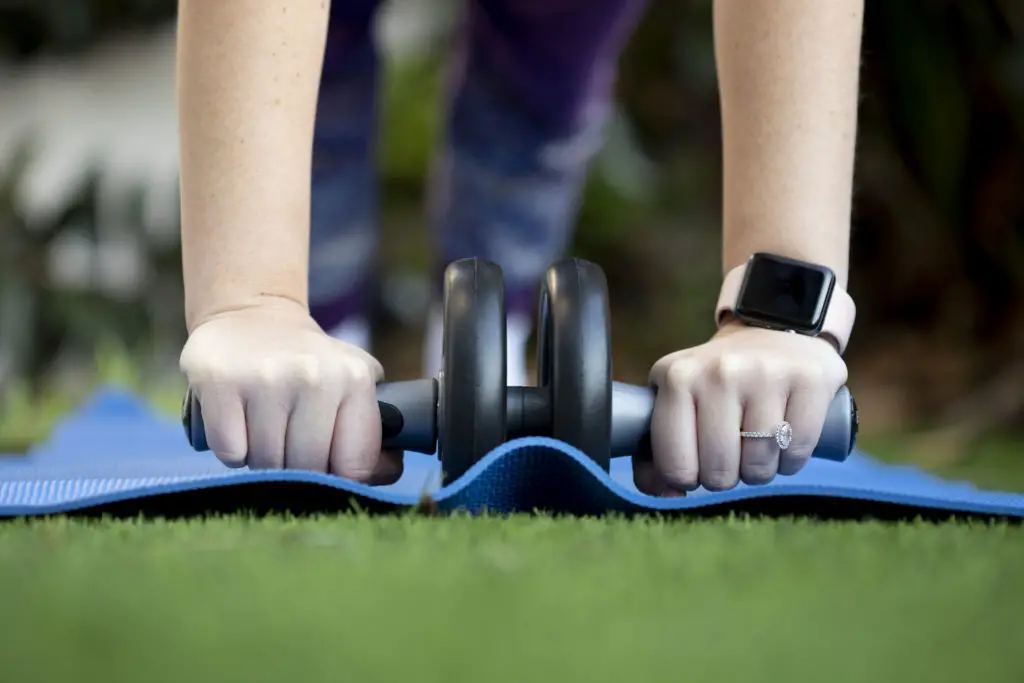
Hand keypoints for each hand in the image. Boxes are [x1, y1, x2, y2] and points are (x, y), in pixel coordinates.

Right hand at [179, 299, 401, 483]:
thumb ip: (372, 433)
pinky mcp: (220, 382)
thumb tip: (388, 471)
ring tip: (264, 428)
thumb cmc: (309, 365)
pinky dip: (232, 450)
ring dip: (263, 460)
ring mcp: (266, 378)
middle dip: (297, 470)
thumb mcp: (353, 384)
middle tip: (289, 443)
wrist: (251, 316)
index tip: (328, 468)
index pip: (355, 466)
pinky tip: (238, 423)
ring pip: (266, 464)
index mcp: (354, 379)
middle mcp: (314, 376)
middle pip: (308, 469)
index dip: (339, 479)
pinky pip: (230, 453)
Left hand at [635, 322, 847, 494]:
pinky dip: (791, 461)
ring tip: (755, 449)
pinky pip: (797, 451)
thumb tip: (666, 495)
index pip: (676, 464)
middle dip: (724, 477)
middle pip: (720, 470)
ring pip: (759, 466)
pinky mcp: (809, 379)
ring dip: (759, 472)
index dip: (687, 479)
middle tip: (729, 457)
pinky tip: (783, 443)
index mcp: (677, 377)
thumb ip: (655, 450)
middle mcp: (719, 372)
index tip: (695, 466)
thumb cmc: (715, 379)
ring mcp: (766, 373)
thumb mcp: (674, 397)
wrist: (771, 328)